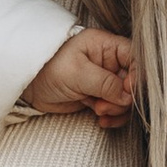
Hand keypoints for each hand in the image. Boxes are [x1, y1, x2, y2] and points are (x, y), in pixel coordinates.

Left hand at [21, 26, 139, 127]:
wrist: (29, 85)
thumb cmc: (49, 68)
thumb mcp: (77, 73)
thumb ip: (105, 82)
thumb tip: (128, 96)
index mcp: (106, 45)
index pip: (135, 57)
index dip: (136, 76)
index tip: (127, 91)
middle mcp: (109, 62)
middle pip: (133, 82)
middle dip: (123, 98)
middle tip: (103, 105)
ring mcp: (105, 80)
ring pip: (127, 98)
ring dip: (117, 110)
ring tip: (98, 111)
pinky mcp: (100, 96)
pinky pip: (116, 109)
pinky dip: (113, 117)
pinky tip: (101, 120)